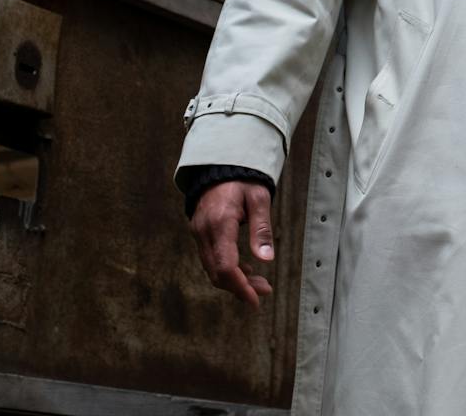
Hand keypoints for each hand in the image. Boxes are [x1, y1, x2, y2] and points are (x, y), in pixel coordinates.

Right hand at [189, 180, 275, 307]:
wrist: (220, 166)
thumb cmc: (243, 180)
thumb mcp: (259, 199)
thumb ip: (261, 229)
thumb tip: (266, 259)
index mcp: (220, 222)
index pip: (225, 265)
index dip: (240, 287)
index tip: (255, 300)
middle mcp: (204, 231)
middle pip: (217, 272)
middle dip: (240, 287)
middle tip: (265, 290)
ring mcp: (198, 232)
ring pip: (212, 268)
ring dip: (234, 280)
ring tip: (260, 283)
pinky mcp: (199, 233)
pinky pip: (210, 259)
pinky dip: (227, 269)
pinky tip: (245, 269)